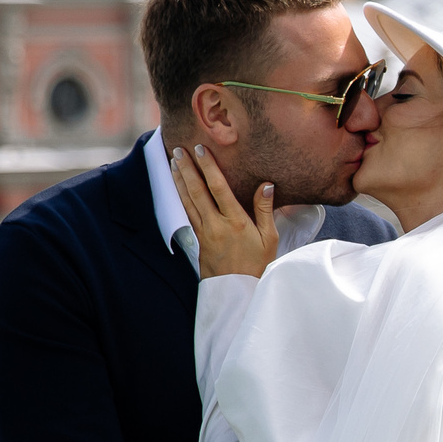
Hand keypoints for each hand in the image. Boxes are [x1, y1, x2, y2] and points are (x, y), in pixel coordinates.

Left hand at [172, 145, 276, 277]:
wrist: (237, 292)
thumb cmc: (257, 264)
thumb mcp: (270, 238)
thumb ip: (265, 209)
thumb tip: (266, 184)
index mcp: (235, 221)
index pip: (218, 188)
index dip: (208, 167)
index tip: (201, 150)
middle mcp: (216, 224)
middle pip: (197, 191)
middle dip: (187, 169)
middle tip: (178, 149)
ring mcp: (204, 232)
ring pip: (188, 201)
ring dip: (179, 180)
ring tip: (173, 163)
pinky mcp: (198, 240)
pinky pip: (187, 213)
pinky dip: (181, 197)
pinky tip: (178, 188)